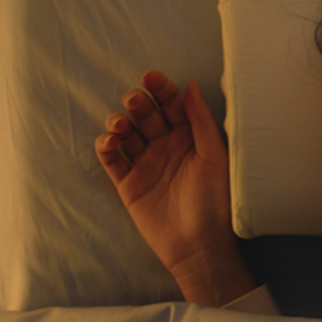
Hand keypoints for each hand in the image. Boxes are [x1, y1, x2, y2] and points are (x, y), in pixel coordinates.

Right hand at [95, 71, 255, 306]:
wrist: (198, 245)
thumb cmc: (215, 202)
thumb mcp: (214, 157)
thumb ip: (201, 121)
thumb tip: (191, 85)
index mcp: (190, 138)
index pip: (173, 106)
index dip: (161, 89)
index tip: (151, 76)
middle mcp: (166, 148)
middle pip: (146, 115)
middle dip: (138, 103)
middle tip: (135, 100)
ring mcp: (145, 164)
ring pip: (126, 133)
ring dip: (119, 123)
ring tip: (121, 125)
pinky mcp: (128, 184)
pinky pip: (111, 159)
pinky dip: (106, 146)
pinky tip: (110, 142)